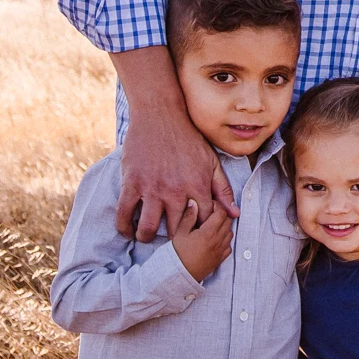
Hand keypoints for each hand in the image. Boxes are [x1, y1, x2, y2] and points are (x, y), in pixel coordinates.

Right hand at [111, 45, 237, 241]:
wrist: (161, 115)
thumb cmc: (189, 138)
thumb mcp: (211, 162)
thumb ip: (222, 189)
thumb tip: (234, 214)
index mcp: (198, 186)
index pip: (204, 223)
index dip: (200, 234)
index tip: (196, 237)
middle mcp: (175, 191)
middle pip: (176, 231)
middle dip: (175, 241)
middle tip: (171, 243)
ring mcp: (152, 188)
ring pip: (147, 228)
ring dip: (146, 238)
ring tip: (146, 237)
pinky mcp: (131, 183)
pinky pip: (124, 213)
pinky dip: (123, 226)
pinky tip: (127, 230)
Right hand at [170, 205, 235, 282]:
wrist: (178, 275)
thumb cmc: (177, 254)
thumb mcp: (180, 233)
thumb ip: (189, 216)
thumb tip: (193, 203)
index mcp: (208, 233)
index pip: (221, 213)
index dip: (216, 205)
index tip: (209, 204)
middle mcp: (217, 241)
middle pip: (227, 221)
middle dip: (221, 214)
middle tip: (210, 213)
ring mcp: (220, 251)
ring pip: (230, 232)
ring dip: (224, 226)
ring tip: (212, 225)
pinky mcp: (219, 259)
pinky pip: (229, 246)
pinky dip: (225, 239)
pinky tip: (215, 239)